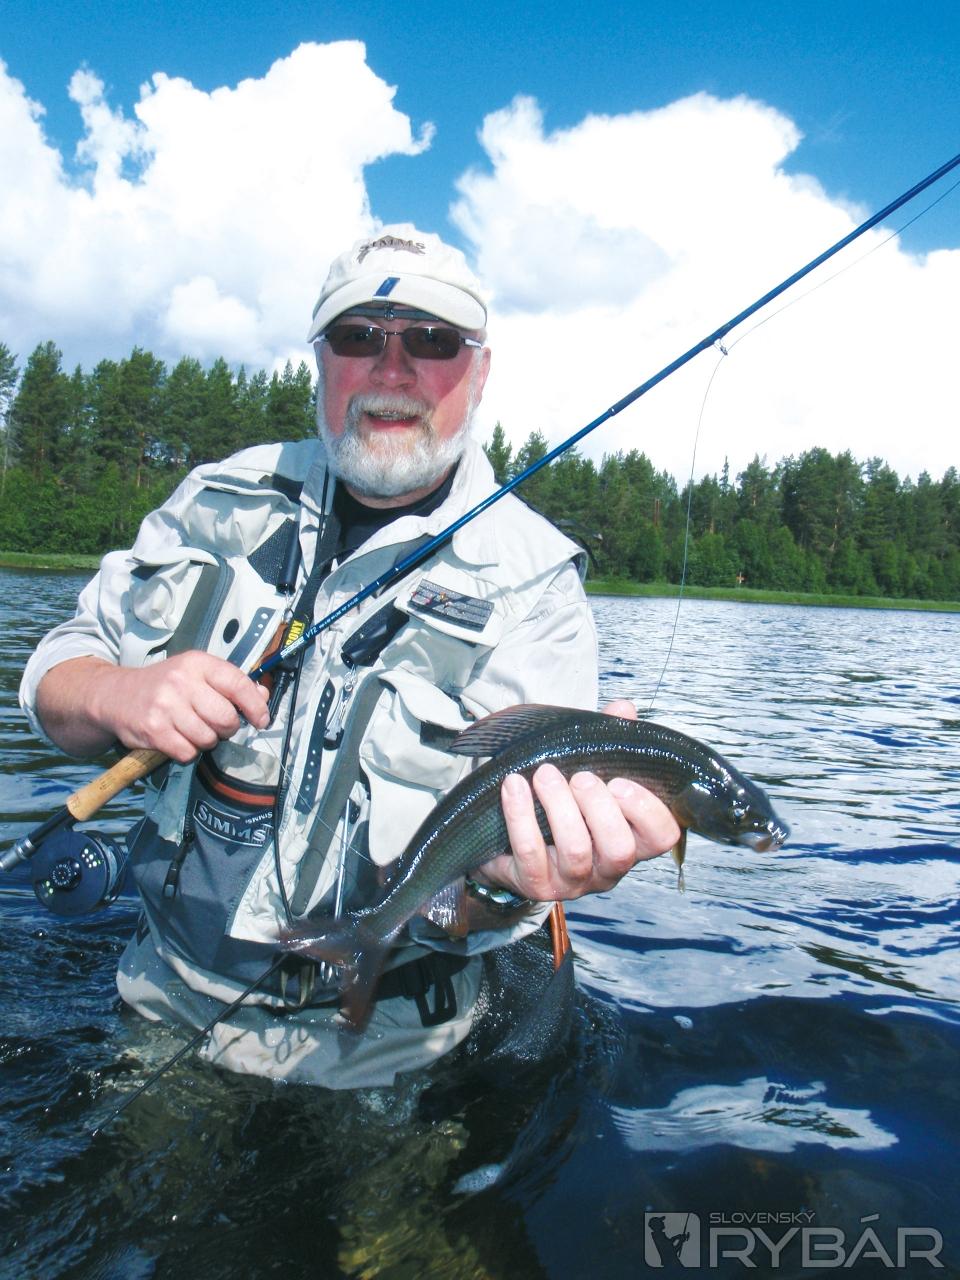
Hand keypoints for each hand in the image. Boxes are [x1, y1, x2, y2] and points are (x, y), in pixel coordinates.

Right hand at [37, 651, 269, 760]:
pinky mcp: (153, 730)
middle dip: (227, 728)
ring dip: (206, 741)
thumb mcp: (196, 674)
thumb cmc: (165, 686)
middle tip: (215, 725)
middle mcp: (181, 682)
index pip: (238, 684)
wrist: (114, 695)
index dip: (256, 706)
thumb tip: (262, 697)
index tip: (261, 720)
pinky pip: (188, 753)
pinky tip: (177, 739)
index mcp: (197, 663)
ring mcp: (166, 706)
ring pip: (208, 739)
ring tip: (192, 730)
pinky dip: (187, 752)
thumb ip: (231, 684)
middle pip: (226, 718)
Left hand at [477, 699, 681, 901]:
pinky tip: (513, 786)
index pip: (661, 836)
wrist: (509, 844)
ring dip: (559, 807)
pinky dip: (520, 816)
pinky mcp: (536, 884)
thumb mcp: (587, 770)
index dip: (647, 810)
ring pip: (576, 851)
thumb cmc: (561, 805)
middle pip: (620, 850)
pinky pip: (530, 854)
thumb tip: (623, 709)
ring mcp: (573, 880)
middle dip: (599, 808)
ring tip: (544, 775)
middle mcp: (608, 867)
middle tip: (580, 777)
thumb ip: (609, 741)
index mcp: (631, 838)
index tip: (620, 780)